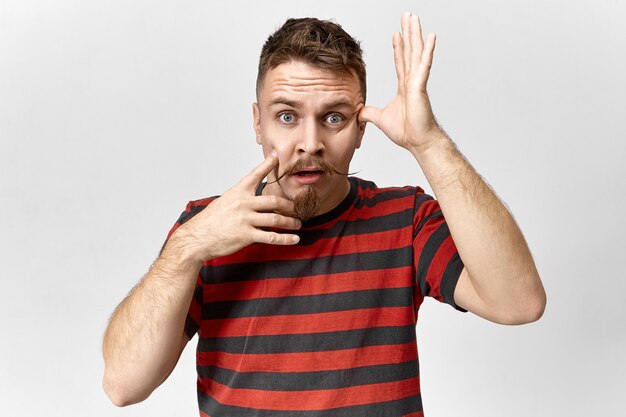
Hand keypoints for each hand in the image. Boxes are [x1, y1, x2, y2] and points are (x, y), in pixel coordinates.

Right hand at [171, 154, 301, 261]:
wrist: (197, 237)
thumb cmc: (210, 221)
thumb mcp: (224, 202)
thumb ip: (240, 198)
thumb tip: (253, 196)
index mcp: (238, 192)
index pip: (255, 174)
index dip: (268, 165)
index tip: (277, 156)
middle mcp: (243, 203)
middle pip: (274, 201)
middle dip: (290, 205)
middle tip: (298, 208)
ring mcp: (245, 219)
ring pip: (276, 219)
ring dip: (291, 222)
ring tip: (298, 223)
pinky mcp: (246, 235)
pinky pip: (271, 237)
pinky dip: (285, 238)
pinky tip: (294, 239)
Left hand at [359, 12, 440, 153]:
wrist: (418, 142)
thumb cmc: (406, 132)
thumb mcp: (380, 119)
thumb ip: (369, 113)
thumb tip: (359, 112)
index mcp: (404, 87)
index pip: (400, 62)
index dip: (398, 48)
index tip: (396, 34)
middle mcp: (412, 81)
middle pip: (409, 51)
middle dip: (408, 33)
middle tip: (407, 17)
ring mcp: (417, 83)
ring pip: (416, 53)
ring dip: (415, 34)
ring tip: (414, 18)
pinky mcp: (420, 87)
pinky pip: (424, 65)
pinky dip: (427, 50)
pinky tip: (430, 36)